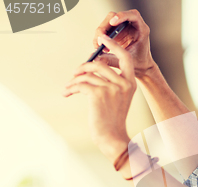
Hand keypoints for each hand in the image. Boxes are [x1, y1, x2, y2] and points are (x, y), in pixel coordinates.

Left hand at [63, 35, 135, 160]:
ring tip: (68, 87)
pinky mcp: (99, 94)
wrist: (112, 137)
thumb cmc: (112, 120)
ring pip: (87, 74)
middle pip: (99, 64)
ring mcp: (112, 88)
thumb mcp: (117, 99)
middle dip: (83, 67)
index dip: (113, 46)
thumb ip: (110, 82)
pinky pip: (81, 83)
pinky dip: (71, 88)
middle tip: (75, 73)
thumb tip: (92, 66)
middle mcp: (124, 84)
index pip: (125, 58)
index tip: (101, 38)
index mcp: (131, 84)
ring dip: (74, 80)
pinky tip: (67, 93)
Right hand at [94, 10, 154, 77]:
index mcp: (142, 29)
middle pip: (114, 17)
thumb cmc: (140, 63)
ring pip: (107, 22)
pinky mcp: (116, 32)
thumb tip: (97, 56)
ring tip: (99, 46)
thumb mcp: (128, 61)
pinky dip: (100, 38)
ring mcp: (123, 27)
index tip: (112, 22)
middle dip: (104, 26)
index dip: (122, 16)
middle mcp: (132, 25)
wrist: (142, 66)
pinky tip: (100, 47)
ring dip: (100, 33)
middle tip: (100, 39)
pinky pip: (104, 30)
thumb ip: (114, 59)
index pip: (133, 15)